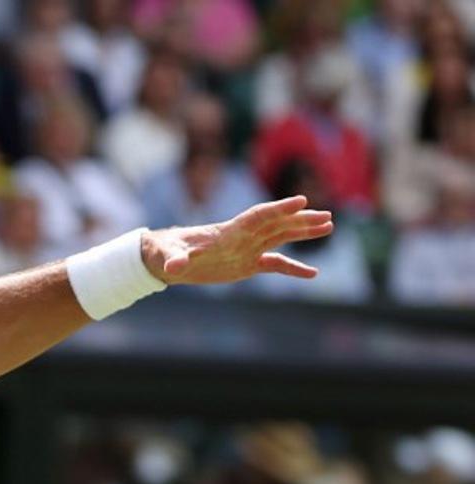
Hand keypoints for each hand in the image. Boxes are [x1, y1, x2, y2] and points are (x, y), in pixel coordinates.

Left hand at [140, 195, 332, 285]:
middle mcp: (241, 237)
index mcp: (227, 233)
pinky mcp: (246, 265)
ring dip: (303, 233)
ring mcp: (246, 250)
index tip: (301, 200)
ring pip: (280, 238)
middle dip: (300, 220)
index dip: (278, 208)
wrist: (164, 258)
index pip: (257, 216)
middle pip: (276, 224)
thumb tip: (173, 268)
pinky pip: (274, 265)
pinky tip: (312, 274)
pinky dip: (292, 268)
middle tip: (327, 216)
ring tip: (328, 226)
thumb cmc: (164, 253)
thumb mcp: (168, 257)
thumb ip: (175, 260)